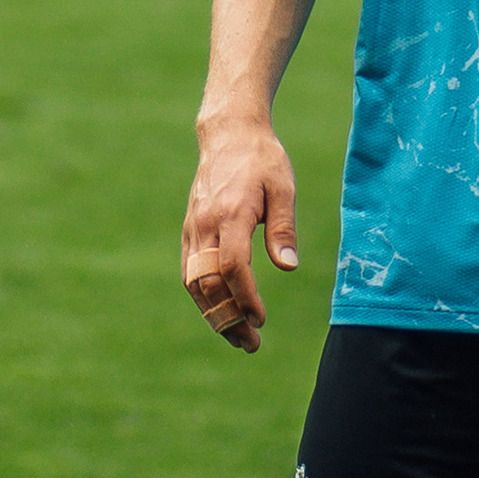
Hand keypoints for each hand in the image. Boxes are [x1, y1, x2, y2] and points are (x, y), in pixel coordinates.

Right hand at [181, 117, 299, 351]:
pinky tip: (221, 312)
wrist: (228, 134)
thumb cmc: (262, 159)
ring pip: (194, 282)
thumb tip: (288, 266)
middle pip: (209, 283)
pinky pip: (190, 271)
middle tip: (251, 343)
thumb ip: (283, 228)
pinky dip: (203, 297)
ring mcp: (193, 228)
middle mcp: (205, 224)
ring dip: (213, 314)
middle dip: (228, 318)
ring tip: (236, 337)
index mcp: (230, 214)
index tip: (261, 319)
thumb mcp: (283, 187)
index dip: (245, 297)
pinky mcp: (190, 229)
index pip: (232, 267)